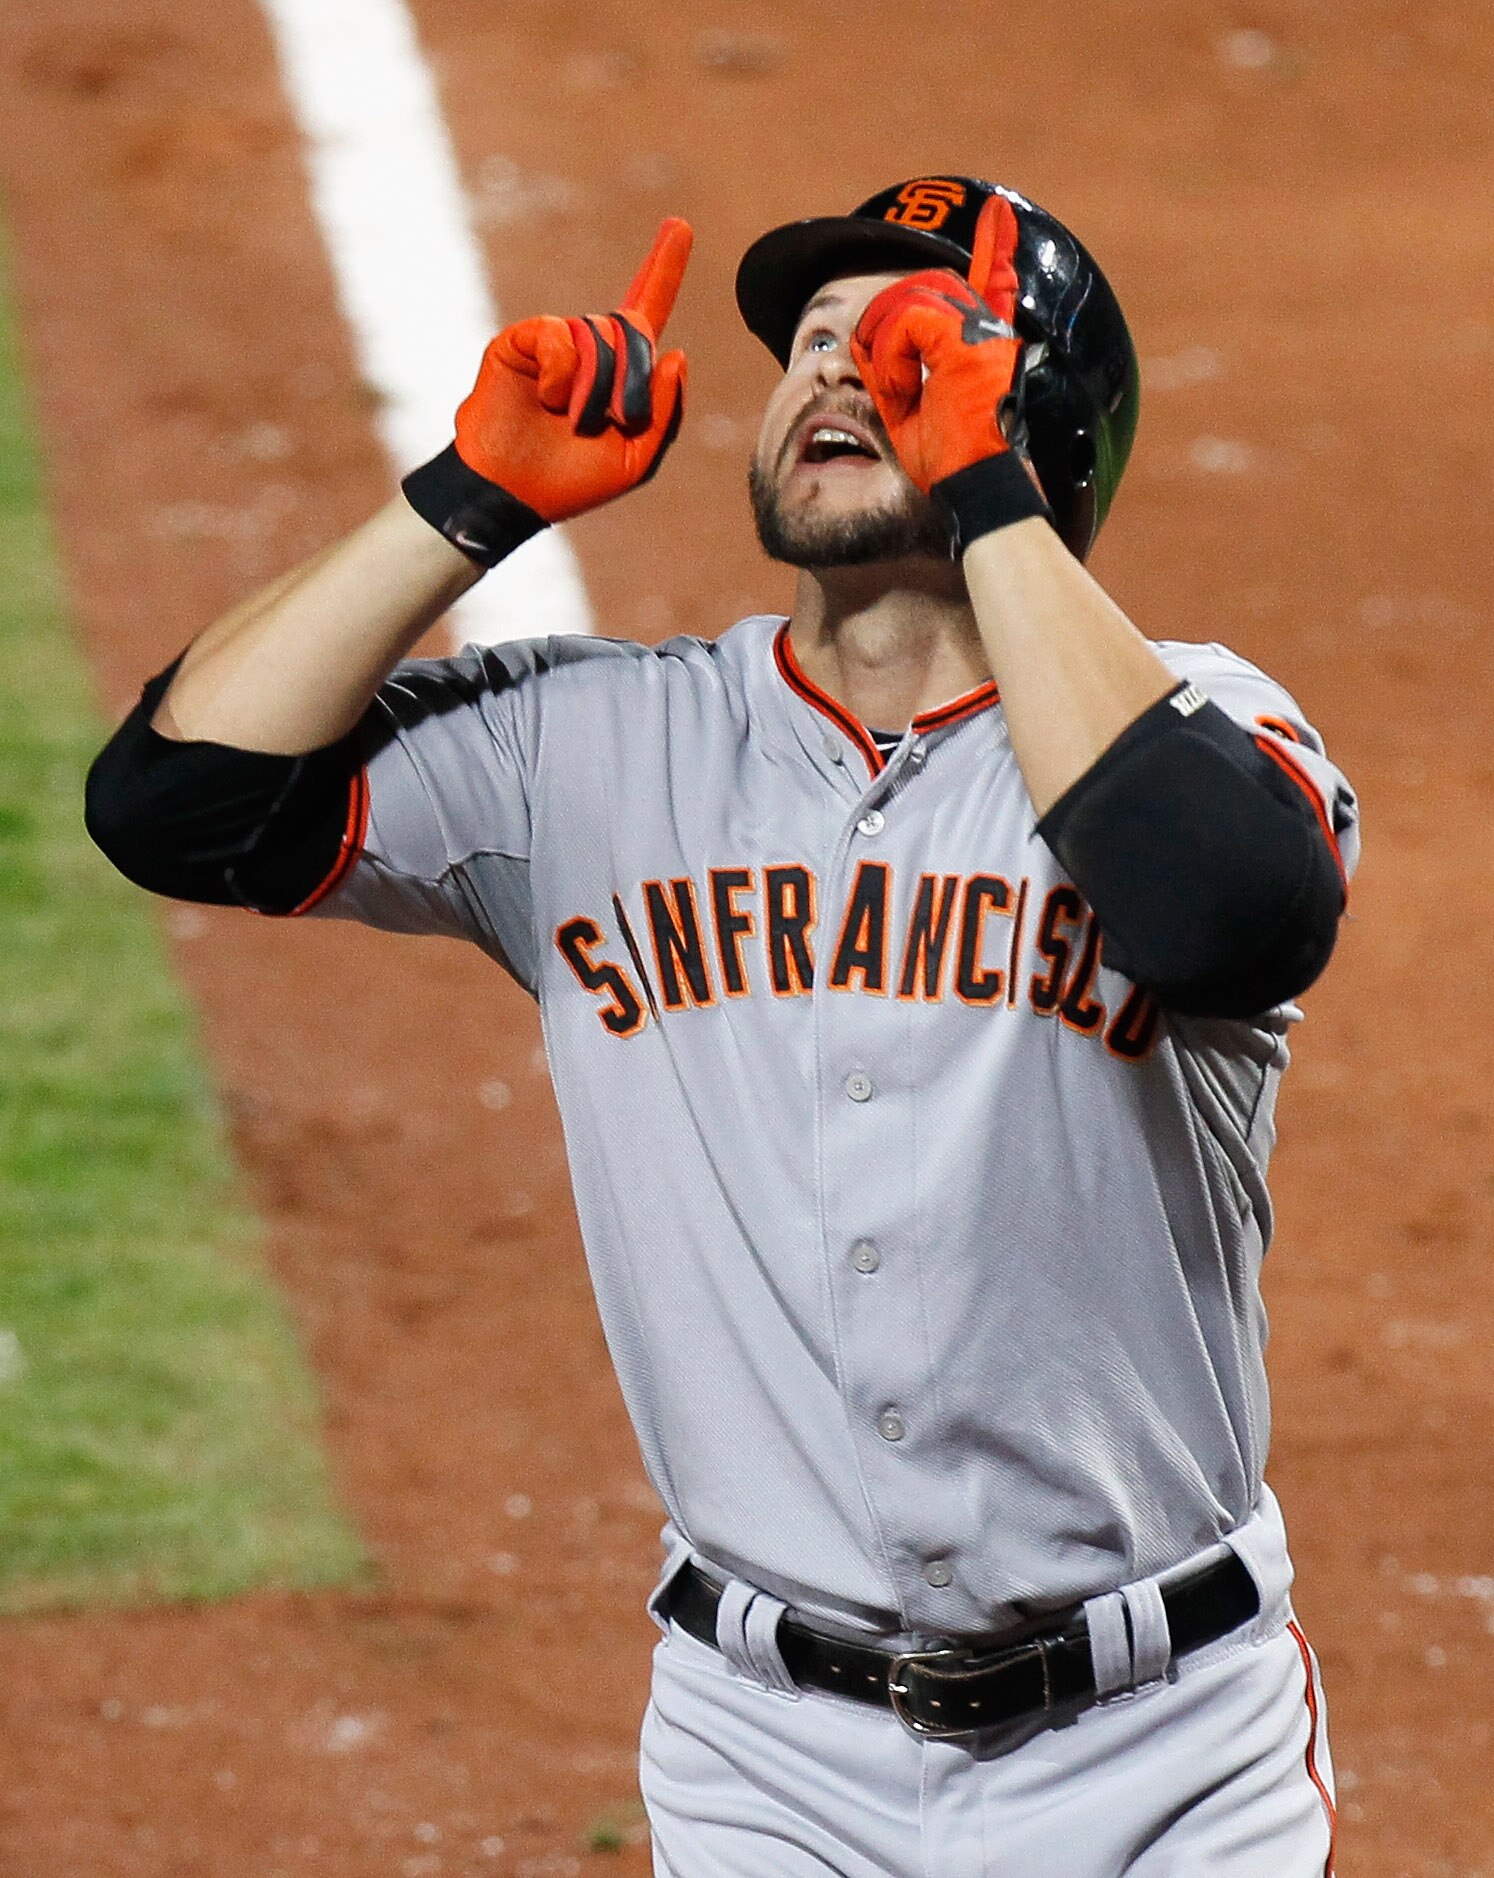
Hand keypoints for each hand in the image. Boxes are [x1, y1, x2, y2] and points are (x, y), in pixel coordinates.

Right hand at [454, 218, 691, 522]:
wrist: (510, 494)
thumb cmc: (572, 482)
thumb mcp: (635, 459)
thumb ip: (666, 412)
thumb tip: (677, 353)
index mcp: (620, 374)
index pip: (647, 310)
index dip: (664, 269)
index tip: (681, 226)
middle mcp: (588, 349)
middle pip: (634, 331)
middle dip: (630, 382)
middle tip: (606, 422)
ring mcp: (553, 343)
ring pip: (598, 336)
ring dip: (594, 387)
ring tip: (569, 419)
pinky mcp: (520, 342)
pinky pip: (559, 334)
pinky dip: (562, 371)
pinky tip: (548, 398)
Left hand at [849, 195, 1023, 492]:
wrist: (978, 488)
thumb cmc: (949, 465)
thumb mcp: (911, 412)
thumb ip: (893, 372)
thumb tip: (862, 345)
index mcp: (987, 344)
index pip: (993, 283)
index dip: (996, 248)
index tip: (999, 212)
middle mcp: (991, 330)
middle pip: (924, 289)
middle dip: (888, 327)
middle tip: (893, 384)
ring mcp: (983, 332)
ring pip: (909, 300)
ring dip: (887, 347)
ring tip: (901, 393)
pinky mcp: (967, 340)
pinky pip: (905, 322)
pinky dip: (891, 358)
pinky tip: (903, 391)